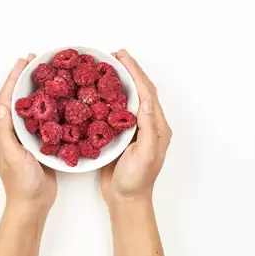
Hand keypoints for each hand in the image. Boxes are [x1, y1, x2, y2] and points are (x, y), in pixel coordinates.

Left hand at [0, 54, 56, 211]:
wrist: (33, 203)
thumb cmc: (21, 182)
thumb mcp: (12, 155)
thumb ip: (5, 131)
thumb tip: (2, 105)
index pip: (5, 99)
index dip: (12, 79)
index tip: (22, 62)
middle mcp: (8, 132)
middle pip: (15, 98)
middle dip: (22, 79)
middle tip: (34, 60)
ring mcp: (22, 137)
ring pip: (27, 106)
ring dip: (34, 89)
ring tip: (43, 73)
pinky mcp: (35, 143)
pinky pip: (40, 118)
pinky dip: (46, 105)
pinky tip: (55, 98)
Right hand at [101, 49, 171, 206]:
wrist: (126, 200)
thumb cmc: (136, 180)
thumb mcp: (145, 154)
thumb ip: (148, 128)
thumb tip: (147, 101)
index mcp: (157, 126)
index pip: (147, 92)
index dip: (136, 72)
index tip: (123, 57)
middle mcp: (148, 124)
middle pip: (140, 90)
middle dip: (128, 71)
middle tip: (113, 55)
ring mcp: (134, 130)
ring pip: (128, 98)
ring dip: (119, 81)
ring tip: (106, 67)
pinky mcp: (121, 136)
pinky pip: (115, 110)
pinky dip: (108, 97)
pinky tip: (98, 92)